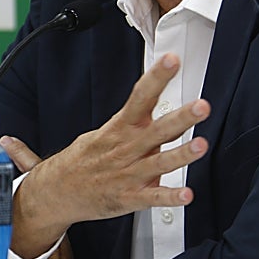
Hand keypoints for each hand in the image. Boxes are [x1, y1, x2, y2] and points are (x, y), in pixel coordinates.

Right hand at [0, 53, 209, 258]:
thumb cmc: (82, 160)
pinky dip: (170, 197)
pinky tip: (186, 194)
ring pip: (159, 163)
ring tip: (201, 145)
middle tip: (201, 106)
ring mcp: (128, 174)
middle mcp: (127, 148)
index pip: (140, 97)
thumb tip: (149, 99)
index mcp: (120, 128)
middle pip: (157, 129)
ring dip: (181, 154)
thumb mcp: (102, 132)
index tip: (171, 60)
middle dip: (181, 117)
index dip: (157, 77)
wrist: (57, 191)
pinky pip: (153, 198)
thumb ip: (131, 120)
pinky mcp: (129, 198)